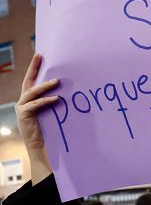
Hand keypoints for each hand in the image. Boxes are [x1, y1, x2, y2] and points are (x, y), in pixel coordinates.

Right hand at [16, 53, 58, 182]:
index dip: (35, 68)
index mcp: (30, 100)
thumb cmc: (51, 132)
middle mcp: (24, 102)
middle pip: (28, 81)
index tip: (40, 54)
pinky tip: (56, 99)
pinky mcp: (24, 116)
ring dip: (44, 86)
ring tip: (56, 81)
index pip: (32, 80)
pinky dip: (45, 101)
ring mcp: (22, 109)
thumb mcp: (54, 113)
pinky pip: (35, 105)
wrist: (42, 149)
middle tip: (40, 56)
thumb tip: (73, 90)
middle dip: (33, 68)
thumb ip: (57, 102)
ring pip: (31, 92)